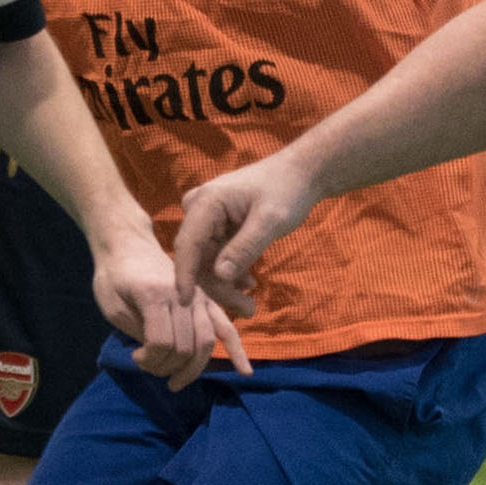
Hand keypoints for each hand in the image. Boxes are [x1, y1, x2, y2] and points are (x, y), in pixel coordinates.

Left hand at [90, 224, 244, 387]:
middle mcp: (182, 295)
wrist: (128, 245)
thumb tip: (157, 355)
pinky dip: (237, 350)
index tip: (135, 357)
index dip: (149, 360)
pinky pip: (226, 327)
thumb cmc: (113, 277)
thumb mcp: (112, 306)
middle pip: (186, 346)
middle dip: (167, 367)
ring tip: (176, 382)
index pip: (161, 342)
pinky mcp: (206, 299)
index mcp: (154, 295)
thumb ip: (137, 331)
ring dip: (193, 368)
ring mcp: (198, 297)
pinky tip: (245, 371)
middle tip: (149, 367)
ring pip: (206, 341)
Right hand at [172, 155, 320, 312]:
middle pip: (198, 258)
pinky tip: (249, 283)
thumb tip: (219, 275)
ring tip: (251, 304)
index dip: (184, 276)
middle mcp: (199, 209)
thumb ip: (245, 247)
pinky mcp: (216, 227)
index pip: (187, 245)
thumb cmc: (288, 190)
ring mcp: (206, 218)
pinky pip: (216, 256)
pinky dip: (231, 272)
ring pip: (206, 262)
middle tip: (248, 310)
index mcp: (206, 202)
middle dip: (218, 287)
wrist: (300, 174)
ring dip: (226, 284)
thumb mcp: (271, 221)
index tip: (185, 304)